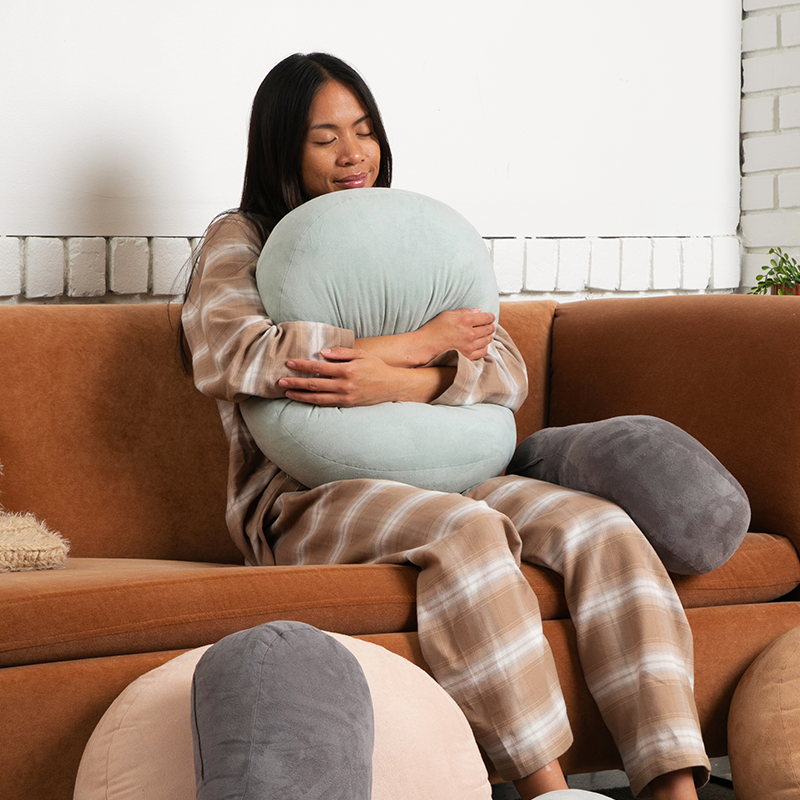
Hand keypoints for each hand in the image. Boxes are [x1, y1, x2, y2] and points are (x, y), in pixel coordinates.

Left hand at [279, 347, 403, 406]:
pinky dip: (312, 402)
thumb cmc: (376, 367)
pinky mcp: (347, 404)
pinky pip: (326, 404)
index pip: (319, 367)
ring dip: (300, 395)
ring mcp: (345, 397)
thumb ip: (342, 352)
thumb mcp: (361, 355)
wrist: (391, 386)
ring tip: (287, 392)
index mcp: (347, 370)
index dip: (303, 365)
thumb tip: (323, 352)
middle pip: (314, 384)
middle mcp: (344, 385)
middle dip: (296, 382)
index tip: (290, 363)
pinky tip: (303, 398)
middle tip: (280, 380)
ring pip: (317, 397)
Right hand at [417, 308, 495, 360]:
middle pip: (489, 329)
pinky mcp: (467, 354)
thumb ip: (465, 312)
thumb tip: (478, 311)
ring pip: (487, 340)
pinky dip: (484, 348)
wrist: (428, 342)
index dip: (491, 316)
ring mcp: (469, 345)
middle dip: (491, 326)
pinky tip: (481, 344)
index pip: (486, 318)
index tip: (490, 317)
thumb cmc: (436, 327)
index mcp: (466, 320)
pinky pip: (482, 352)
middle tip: (490, 326)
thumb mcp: (449, 314)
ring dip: (488, 336)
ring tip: (486, 334)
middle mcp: (470, 333)